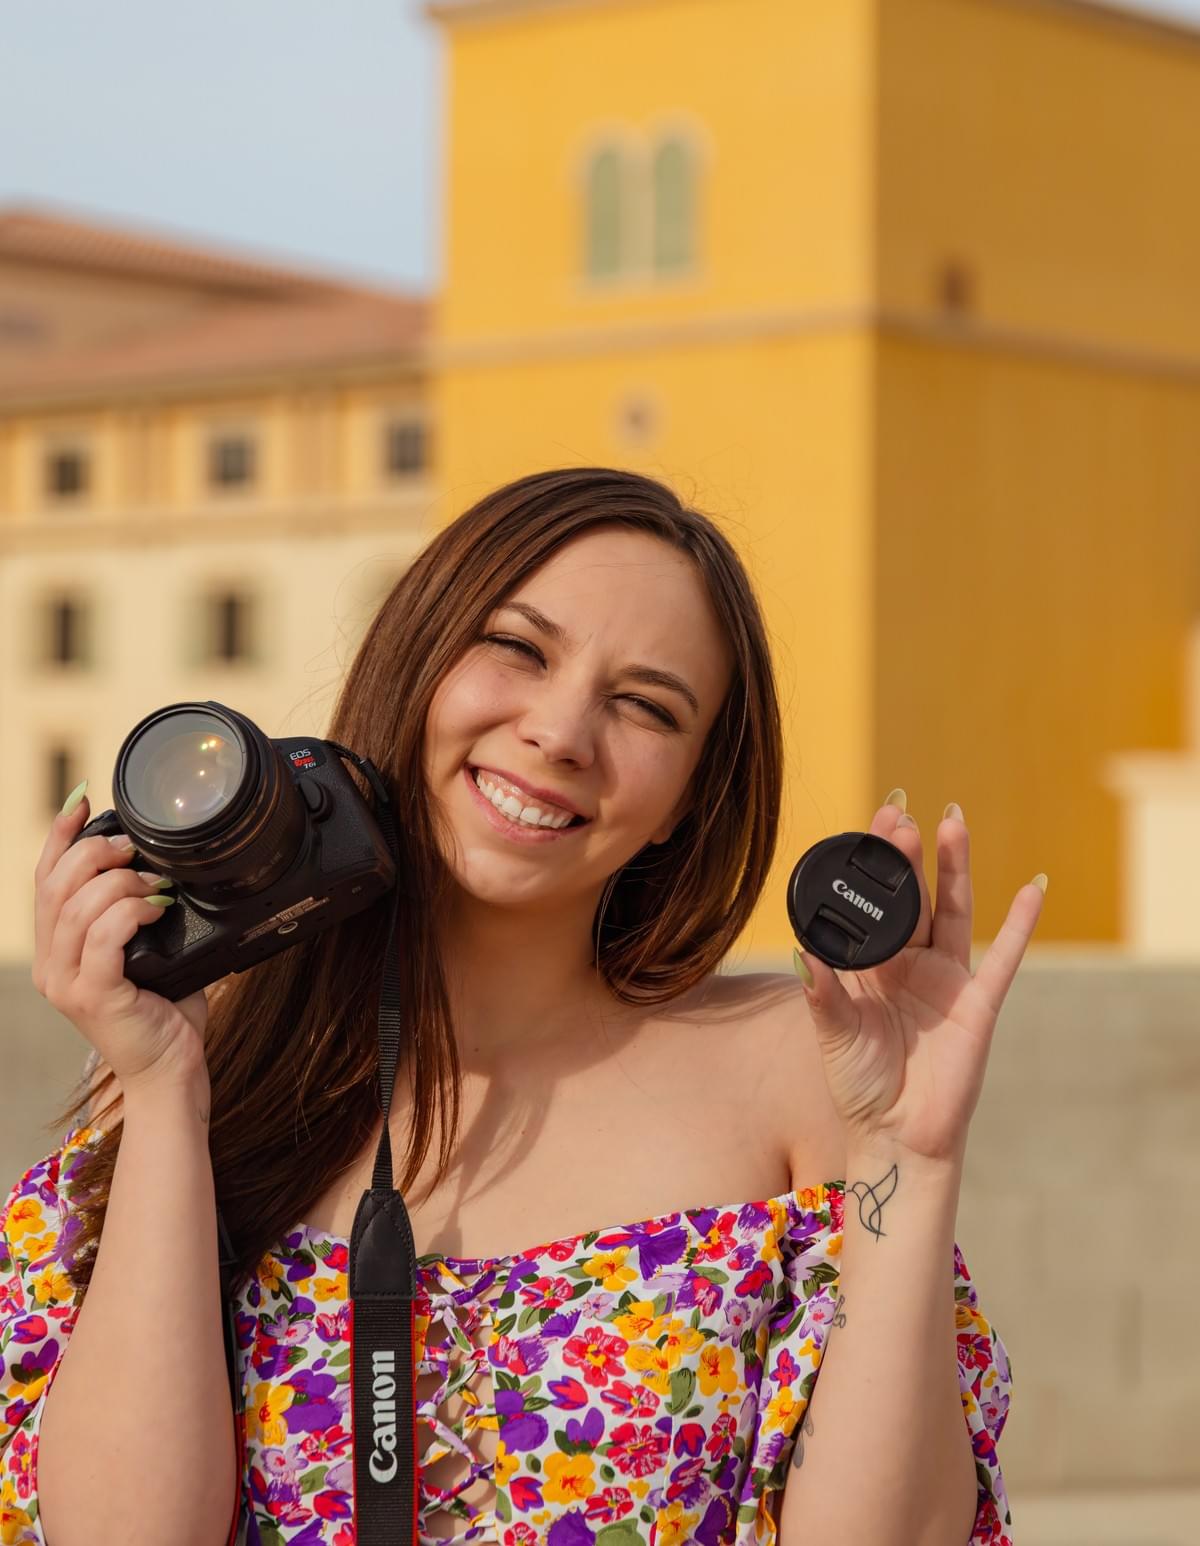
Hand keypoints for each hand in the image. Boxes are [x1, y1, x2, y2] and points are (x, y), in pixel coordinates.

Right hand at [32, 786, 209, 1095]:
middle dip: (96, 852)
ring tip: (157, 886)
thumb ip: (134, 911)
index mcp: (55, 950)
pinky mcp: (93, 996)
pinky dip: (132, 912)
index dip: (58, 835)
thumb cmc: (164, 1010)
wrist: (171, 1069)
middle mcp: (50, 965)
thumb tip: (156, 861)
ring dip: (123, 883)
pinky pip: (104, 936)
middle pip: (55, 886)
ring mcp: (67, 983)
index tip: (83, 800)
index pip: (43, 880)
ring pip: (79, 907)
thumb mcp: (145, 950)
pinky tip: (157, 910)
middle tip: (135, 848)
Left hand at [794, 795, 1045, 1164]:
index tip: (871, 823)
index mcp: (871, 964)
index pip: (875, 903)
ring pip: (954, 911)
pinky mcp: (978, 1004)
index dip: (875, 865)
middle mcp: (910, 963)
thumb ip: (822, 993)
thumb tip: (802, 951)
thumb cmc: (859, 1084)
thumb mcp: (833, 1033)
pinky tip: (1034, 886)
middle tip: (903, 812)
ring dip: (955, 868)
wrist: (895, 1136)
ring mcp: (947, 979)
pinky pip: (1004, 958)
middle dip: (908, 856)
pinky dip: (1022, 923)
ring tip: (952, 821)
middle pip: (913, 897)